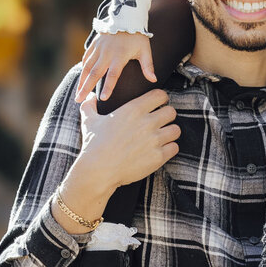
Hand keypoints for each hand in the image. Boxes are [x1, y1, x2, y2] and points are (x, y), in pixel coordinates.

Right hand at [60, 88, 180, 222]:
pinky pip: (175, 147)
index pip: (161, 95)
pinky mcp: (158, 156)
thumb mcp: (89, 121)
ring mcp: (154, 140)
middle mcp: (147, 122)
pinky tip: (159, 150)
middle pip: (171, 112)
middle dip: (167, 117)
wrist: (98, 170)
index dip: (161, 99)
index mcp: (134, 109)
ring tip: (161, 138)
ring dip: (170, 133)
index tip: (157, 105)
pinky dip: (169, 149)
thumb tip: (91, 97)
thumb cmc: (93, 145)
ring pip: (176, 130)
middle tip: (160, 123)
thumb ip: (90, 106)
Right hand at [76, 30, 155, 104]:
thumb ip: (148, 66)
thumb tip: (154, 80)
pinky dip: (83, 68)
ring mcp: (99, 48)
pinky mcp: (94, 44)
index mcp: (119, 56)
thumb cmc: (138, 37)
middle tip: (78, 100)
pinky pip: (86, 57)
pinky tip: (81, 78)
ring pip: (87, 66)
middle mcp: (106, 53)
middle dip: (86, 87)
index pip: (113, 74)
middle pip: (94, 73)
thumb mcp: (145, 50)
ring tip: (77, 93)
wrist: (126, 18)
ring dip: (81, 80)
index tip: (102, 98)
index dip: (108, 86)